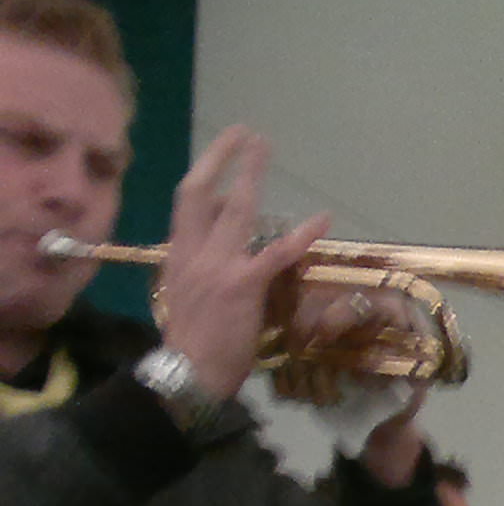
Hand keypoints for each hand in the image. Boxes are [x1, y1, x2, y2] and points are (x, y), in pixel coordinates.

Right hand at [149, 127, 327, 410]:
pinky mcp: (243, 285)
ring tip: (265, 148)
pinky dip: (301, 235)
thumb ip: (200, 263)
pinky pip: (276, 253)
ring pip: (235, 211)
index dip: (204, 173)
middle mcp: (194, 253)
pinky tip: (322, 219)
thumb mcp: (184, 293)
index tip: (221, 152)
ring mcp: (218, 267)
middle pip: (203, 194)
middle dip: (224, 159)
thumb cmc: (192, 340)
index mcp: (178, 254)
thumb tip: (219, 236)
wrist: (188, 372)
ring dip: (251, 176)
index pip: (187, 203)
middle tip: (245, 133)